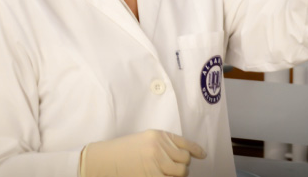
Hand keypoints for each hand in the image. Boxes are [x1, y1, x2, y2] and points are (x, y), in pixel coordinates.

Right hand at [80, 129, 206, 176]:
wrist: (105, 160)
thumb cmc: (123, 150)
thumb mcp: (144, 140)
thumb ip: (162, 144)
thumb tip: (181, 156)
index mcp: (158, 135)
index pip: (184, 142)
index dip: (196, 150)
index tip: (202, 155)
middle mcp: (160, 147)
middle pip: (185, 159)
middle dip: (183, 165)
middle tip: (175, 168)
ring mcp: (157, 163)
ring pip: (181, 172)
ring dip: (178, 175)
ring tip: (168, 174)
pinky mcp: (153, 176)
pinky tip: (163, 176)